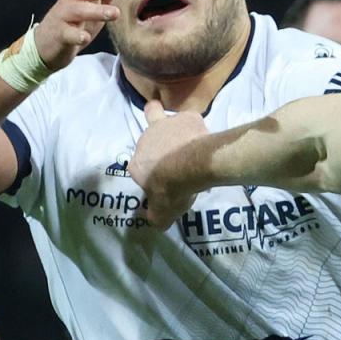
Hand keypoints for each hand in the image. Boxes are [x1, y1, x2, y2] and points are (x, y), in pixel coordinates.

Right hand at [33, 0, 140, 70]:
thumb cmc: (75, 20)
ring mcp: (65, 15)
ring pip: (80, 9)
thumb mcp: (94, 0)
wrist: (47, 43)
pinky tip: (84, 38)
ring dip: (98, 10)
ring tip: (116, 13)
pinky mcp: (60, 34)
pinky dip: (76, 36)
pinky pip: (68, 34)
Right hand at [128, 100, 206, 229]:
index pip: (139, 167)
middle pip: (148, 139)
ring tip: (185, 138)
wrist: (192, 166)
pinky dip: (194, 125)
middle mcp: (146, 140)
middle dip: (158, 145)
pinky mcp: (186, 117)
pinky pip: (189, 118)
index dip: (150, 172)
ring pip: (158, 115)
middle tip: (175, 157)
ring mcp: (165, 125)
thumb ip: (157, 216)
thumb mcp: (162, 212)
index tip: (163, 180)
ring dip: (171, 128)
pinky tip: (203, 135)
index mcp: (137, 164)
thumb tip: (156, 224)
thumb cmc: (173, 190)